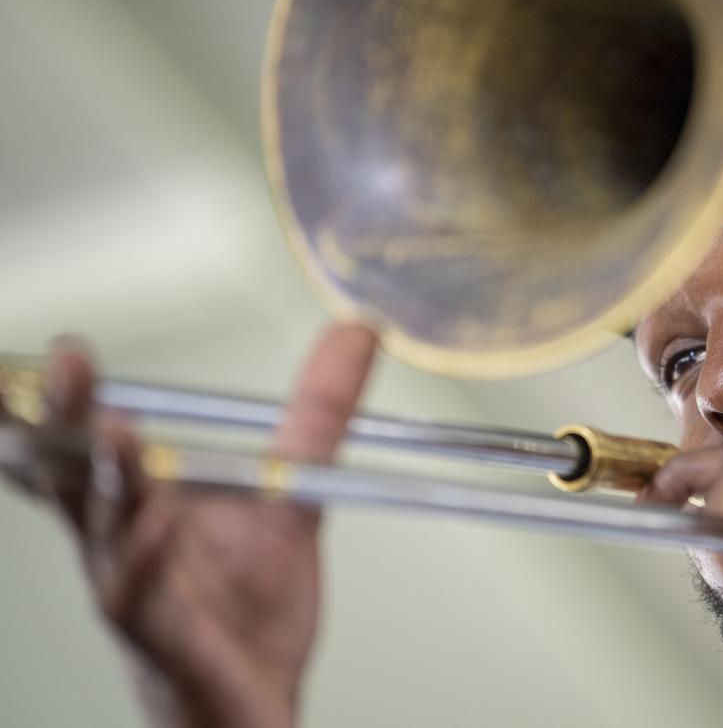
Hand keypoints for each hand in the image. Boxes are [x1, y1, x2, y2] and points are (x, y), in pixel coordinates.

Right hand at [8, 324, 376, 727]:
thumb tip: (355, 332)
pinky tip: (161, 522)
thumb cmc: (248, 609)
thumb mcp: (290, 494)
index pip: (88, 443)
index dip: (67, 400)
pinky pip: (142, 599)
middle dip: (67, 419)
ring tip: (119, 431)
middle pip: (78, 475)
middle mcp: (120, 545)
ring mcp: (134, 593)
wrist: (257, 704)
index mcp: (138, 507)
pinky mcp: (161, 641)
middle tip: (71, 363)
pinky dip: (149, 558)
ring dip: (111, 481)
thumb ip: (317, 414)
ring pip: (106, 534)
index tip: (67, 348)